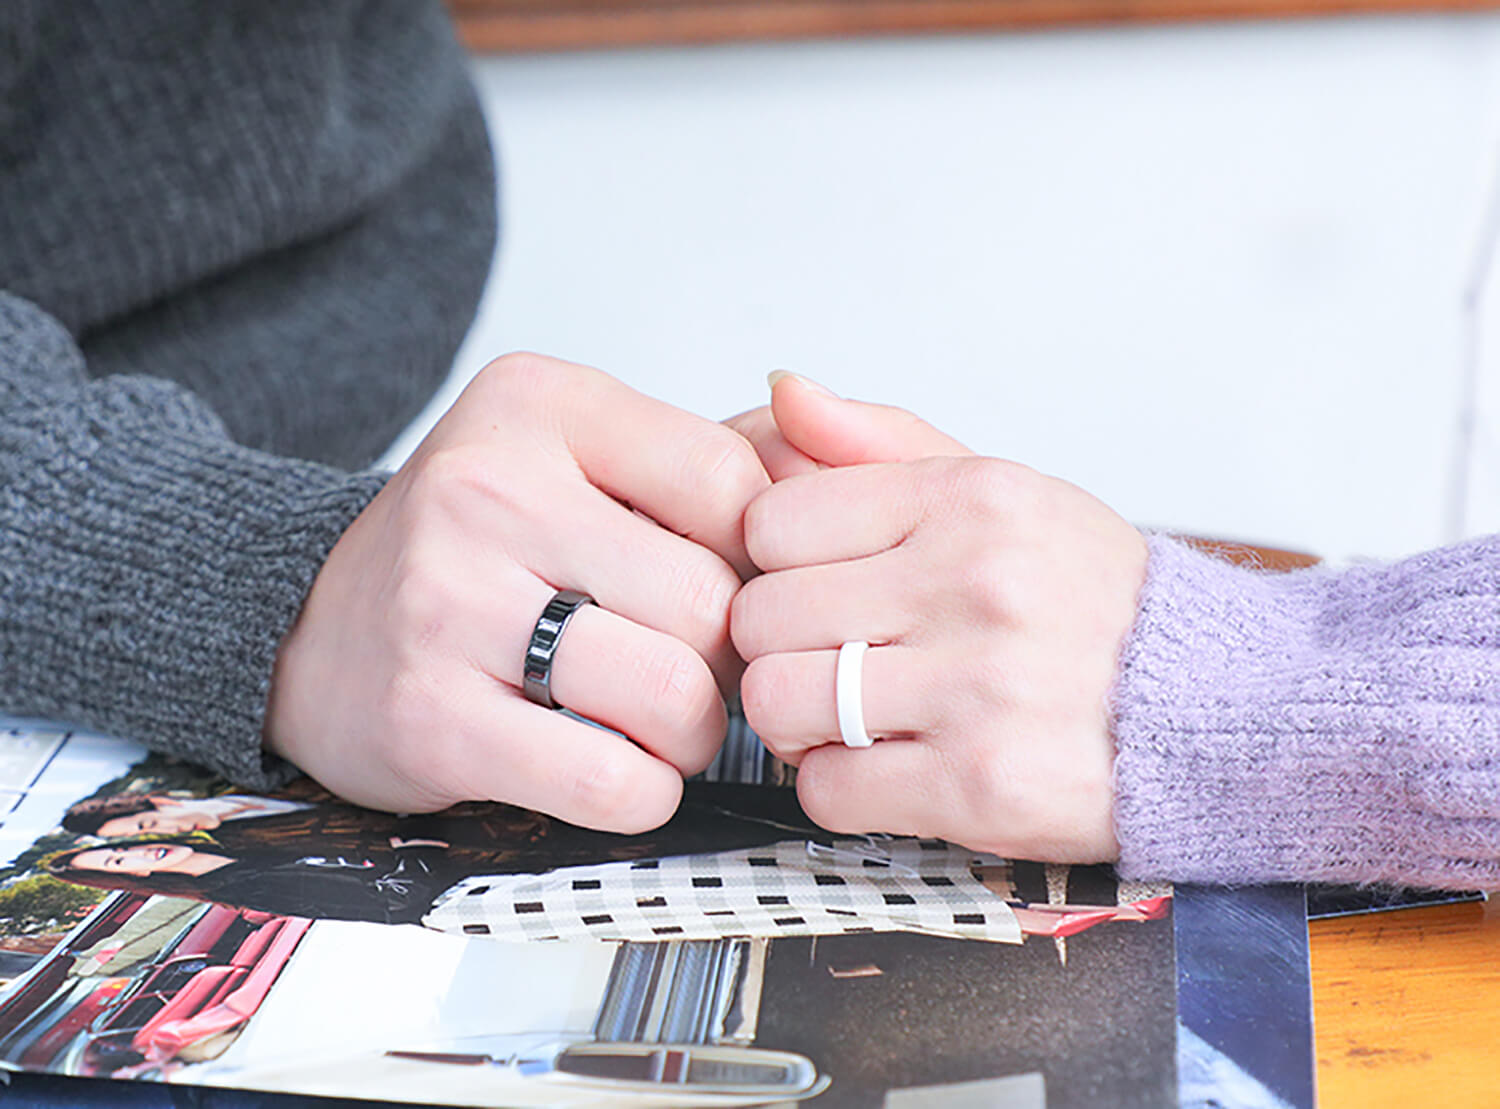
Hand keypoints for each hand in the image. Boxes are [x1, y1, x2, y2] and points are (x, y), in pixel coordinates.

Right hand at [267, 353, 768, 830]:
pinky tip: (615, 766)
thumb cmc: (476, 550)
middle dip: (727, 660)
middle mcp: (489, 487)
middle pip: (711, 600)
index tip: (722, 589)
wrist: (313, 627)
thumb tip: (843, 472)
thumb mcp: (572, 452)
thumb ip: (702, 459)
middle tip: (695, 671)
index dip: (758, 561)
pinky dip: (642, 790)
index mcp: (542, 404)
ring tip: (658, 720)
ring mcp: (450, 602)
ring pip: (671, 692)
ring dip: (692, 732)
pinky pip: (610, 777)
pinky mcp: (431, 716)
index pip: (733, 484)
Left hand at [731, 375, 1145, 861]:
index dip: (780, 564)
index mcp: (971, 499)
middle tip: (831, 658)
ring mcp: (979, 688)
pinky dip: (841, 787)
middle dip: (781, 645)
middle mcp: (975, 583)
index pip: (772, 521)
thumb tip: (782, 393)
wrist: (1220, 704)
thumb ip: (882, 442)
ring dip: (798, 721)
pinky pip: (826, 791)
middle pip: (761, 616)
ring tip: (852, 715)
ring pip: (777, 702)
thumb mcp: (1003, 493)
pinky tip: (890, 766)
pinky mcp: (981, 785)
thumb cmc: (1094, 602)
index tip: (821, 586)